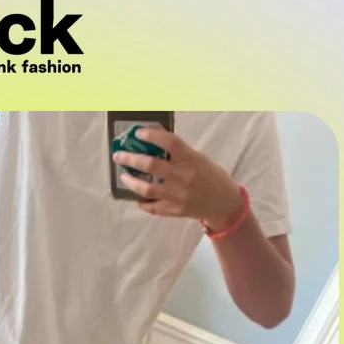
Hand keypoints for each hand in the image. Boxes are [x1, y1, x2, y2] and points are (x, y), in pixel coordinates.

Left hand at [113, 128, 242, 227]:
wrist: (224, 204)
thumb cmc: (211, 177)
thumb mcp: (200, 159)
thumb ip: (180, 154)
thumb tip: (154, 145)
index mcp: (192, 160)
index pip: (170, 142)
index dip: (152, 135)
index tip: (138, 132)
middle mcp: (184, 177)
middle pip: (151, 166)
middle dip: (131, 159)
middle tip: (119, 156)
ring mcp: (178, 196)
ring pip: (146, 189)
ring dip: (131, 182)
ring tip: (124, 176)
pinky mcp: (174, 211)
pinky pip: (152, 207)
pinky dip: (142, 201)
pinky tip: (137, 196)